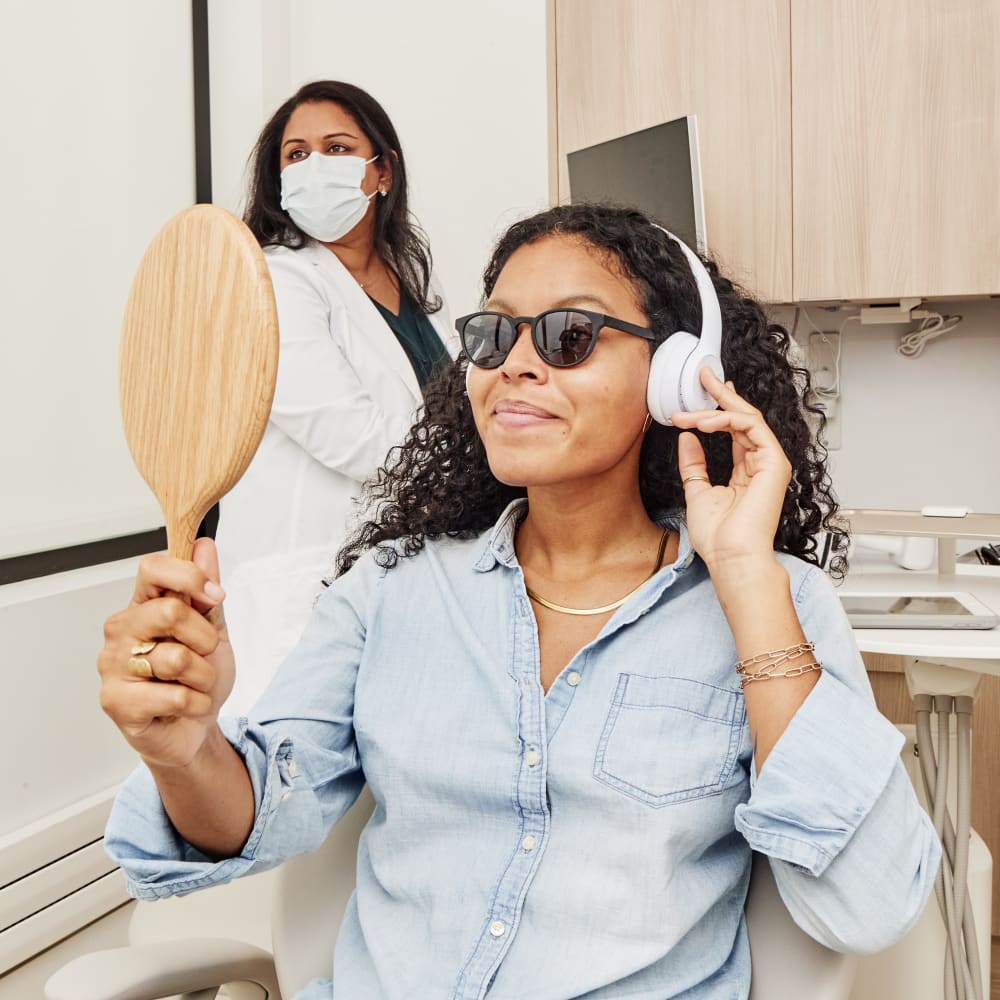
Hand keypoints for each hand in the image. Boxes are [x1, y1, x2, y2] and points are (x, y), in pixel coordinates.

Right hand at [98, 538, 234, 769]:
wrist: (196, 726)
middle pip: (171, 612)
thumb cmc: (198, 676)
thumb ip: (206, 589)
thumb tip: (203, 546)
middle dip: (205, 638)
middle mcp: (121, 630)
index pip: (152, 568)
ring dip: (203, 676)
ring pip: (176, 658)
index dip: (189, 576)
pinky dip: (195, 702)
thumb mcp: (214, 627)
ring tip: (193, 684)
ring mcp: (113, 665)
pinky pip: (174, 694)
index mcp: (142, 605)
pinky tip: (184, 705)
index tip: (213, 595)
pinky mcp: (115, 701)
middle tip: (204, 654)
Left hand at [670, 367, 791, 576]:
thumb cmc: (719, 537)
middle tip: (702, 376)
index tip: (700, 392)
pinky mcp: (774, 463)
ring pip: (746, 419)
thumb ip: (694, 464)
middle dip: (721, 395)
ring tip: (687, 412)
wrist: (732, 557)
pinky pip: (751, 427)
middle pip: (743, 418)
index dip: (718, 408)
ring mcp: (770, 462)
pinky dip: (725, 421)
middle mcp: (761, 464)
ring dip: (714, 410)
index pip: (734, 430)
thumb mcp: (696, 491)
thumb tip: (687, 438)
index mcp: (746, 472)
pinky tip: (702, 422)